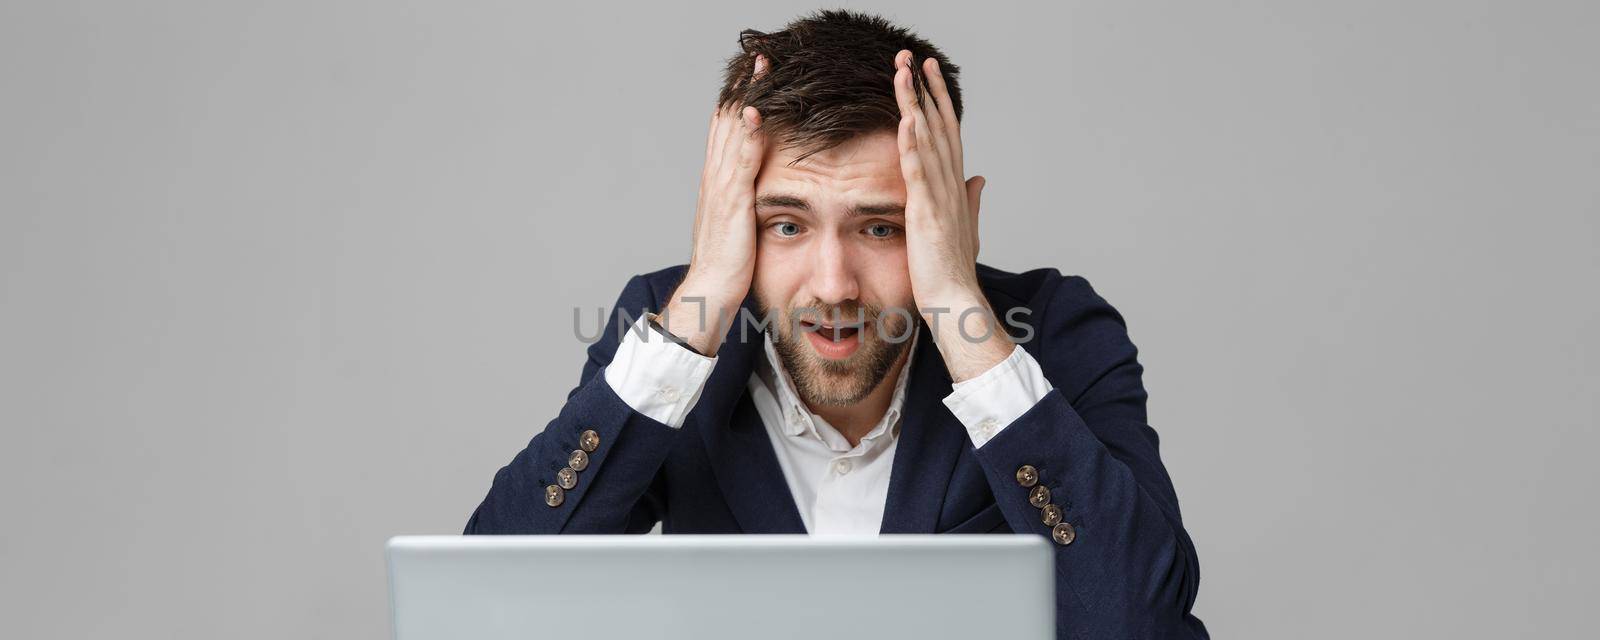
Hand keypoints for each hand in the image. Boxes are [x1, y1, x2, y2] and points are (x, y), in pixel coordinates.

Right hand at [661, 56, 769, 355]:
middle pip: (727, 120)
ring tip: (759, 67)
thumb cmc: (728, 267)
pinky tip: (754, 112)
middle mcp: (715, 179)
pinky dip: (746, 135)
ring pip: (732, 133)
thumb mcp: (739, 226)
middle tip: (756, 55)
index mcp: (718, 183)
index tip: (752, 73)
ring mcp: (721, 190)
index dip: (738, 99)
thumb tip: (758, 192)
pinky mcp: (732, 205)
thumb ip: (745, 203)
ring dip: (745, 97)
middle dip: (742, 87)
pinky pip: (740, 162)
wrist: (710, 294)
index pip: (727, 130)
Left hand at [892, 50, 1012, 380]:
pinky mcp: (928, 215)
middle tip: (917, 57)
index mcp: (955, 187)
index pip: (948, 133)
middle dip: (928, 91)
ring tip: (906, 74)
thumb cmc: (953, 271)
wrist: (956, 303)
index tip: (929, 73)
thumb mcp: (963, 229)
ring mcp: (940, 199)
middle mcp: (951, 186)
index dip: (940, 101)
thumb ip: (971, 200)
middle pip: (940, 127)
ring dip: (917, 106)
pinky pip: (919, 174)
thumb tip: (980, 178)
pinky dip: (914, 147)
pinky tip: (907, 121)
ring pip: (928, 142)